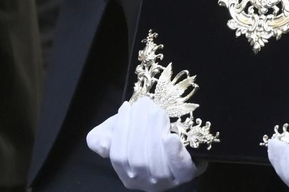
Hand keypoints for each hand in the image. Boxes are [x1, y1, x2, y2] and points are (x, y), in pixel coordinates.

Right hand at [86, 98, 205, 190]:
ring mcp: (168, 181)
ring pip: (157, 163)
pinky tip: (171, 136)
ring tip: (156, 111)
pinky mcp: (187, 174)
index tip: (126, 107)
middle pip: (138, 159)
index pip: (119, 156)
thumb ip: (100, 138)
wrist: (177, 132)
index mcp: (127, 174)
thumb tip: (104, 145)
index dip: (121, 130)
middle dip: (139, 128)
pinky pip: (181, 168)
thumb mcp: (116, 131)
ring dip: (155, 132)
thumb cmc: (142, 132)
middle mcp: (146, 183)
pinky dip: (174, 153)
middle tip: (144, 105)